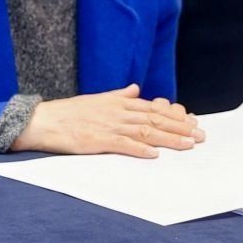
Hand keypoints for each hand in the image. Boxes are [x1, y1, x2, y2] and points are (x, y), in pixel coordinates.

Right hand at [12, 85, 204, 158]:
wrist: (42, 120)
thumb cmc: (68, 112)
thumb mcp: (96, 99)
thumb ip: (118, 95)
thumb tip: (134, 89)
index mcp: (118, 103)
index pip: (153, 108)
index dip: (175, 116)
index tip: (193, 122)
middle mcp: (117, 112)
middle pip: (155, 119)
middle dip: (180, 128)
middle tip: (201, 136)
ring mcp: (108, 126)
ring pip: (145, 131)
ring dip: (168, 139)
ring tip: (188, 144)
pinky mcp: (97, 140)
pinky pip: (122, 144)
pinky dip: (139, 149)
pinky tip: (154, 154)